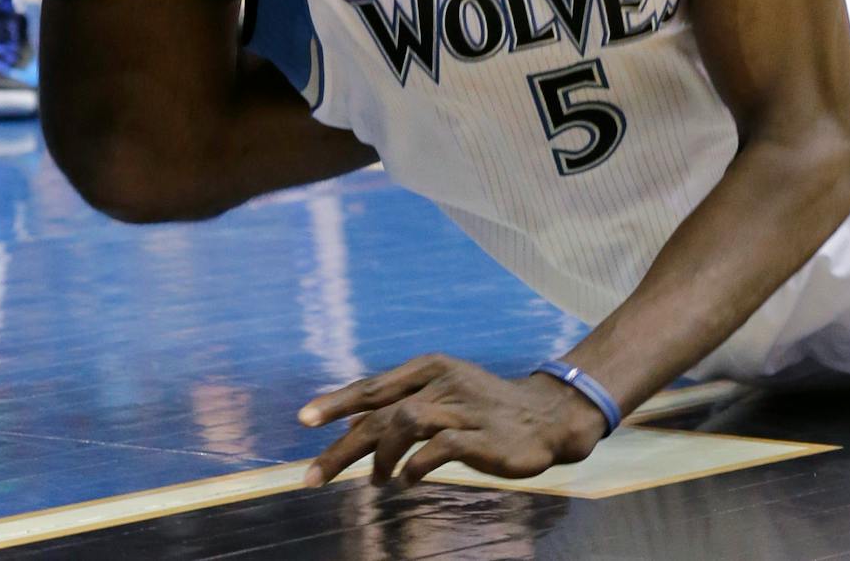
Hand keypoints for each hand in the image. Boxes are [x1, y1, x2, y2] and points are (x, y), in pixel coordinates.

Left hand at [297, 354, 609, 485]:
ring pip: (403, 422)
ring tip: (376, 481)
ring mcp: (461, 407)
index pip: (372, 386)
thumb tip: (355, 430)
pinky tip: (408, 480)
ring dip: (381, 456)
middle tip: (313, 475)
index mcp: (427, 368)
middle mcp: (439, 382)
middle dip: (342, 446)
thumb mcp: (441, 398)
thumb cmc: (485, 409)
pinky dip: (416, 464)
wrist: (545, 417)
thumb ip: (402, 409)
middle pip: (379, 411)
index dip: (336, 403)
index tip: (304, 420)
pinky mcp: (481, 435)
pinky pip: (438, 447)